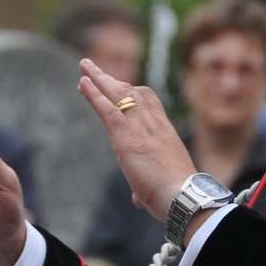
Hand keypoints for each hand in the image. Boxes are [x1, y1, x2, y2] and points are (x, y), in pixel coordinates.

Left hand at [77, 58, 195, 220]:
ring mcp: (139, 126)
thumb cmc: (176, 195)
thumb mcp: (160, 185)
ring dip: (99, 79)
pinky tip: (82, 83)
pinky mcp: (126, 134)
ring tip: (84, 66)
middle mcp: (153, 123)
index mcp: (163, 132)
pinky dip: (93, 94)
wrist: (183, 195)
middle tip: (94, 69)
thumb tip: (138, 199)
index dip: (131, 93)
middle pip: (131, 92)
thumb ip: (145, 188)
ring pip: (118, 94)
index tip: (118, 85)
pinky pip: (107, 108)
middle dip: (111, 80)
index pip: (147, 104)